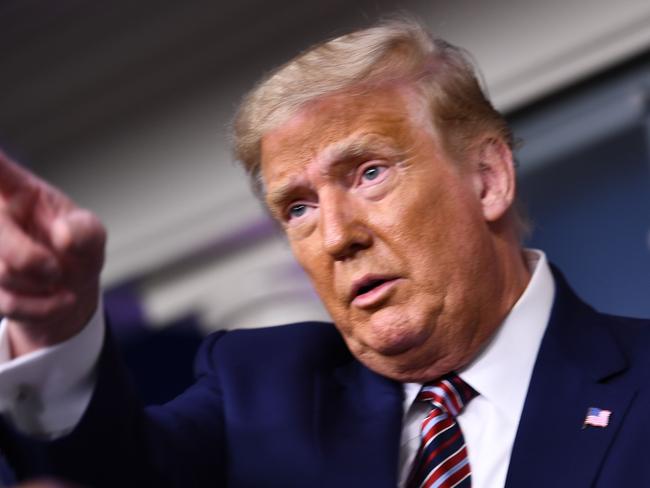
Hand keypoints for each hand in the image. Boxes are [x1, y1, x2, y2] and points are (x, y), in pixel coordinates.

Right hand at [0, 150, 105, 356]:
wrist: (67, 293)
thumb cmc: (75, 251)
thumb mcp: (92, 236)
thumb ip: (85, 230)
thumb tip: (63, 235)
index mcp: (16, 191)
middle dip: (28, 259)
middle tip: (55, 269)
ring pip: (1, 271)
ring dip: (38, 285)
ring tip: (57, 281)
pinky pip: (5, 302)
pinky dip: (41, 308)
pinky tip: (59, 300)